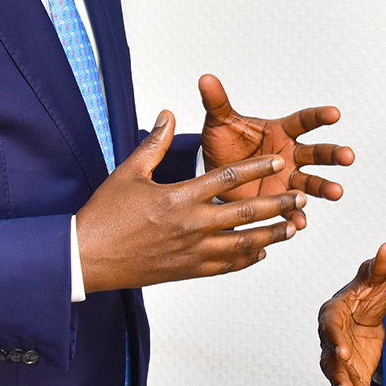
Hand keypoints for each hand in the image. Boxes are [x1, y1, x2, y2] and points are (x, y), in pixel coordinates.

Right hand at [74, 111, 308, 293]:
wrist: (86, 258)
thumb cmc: (104, 215)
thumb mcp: (128, 172)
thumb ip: (154, 143)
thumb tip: (168, 114)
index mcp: (178, 196)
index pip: (227, 177)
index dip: (256, 167)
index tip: (279, 159)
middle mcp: (191, 225)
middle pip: (245, 212)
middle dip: (277, 203)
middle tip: (300, 196)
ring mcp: (192, 252)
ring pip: (243, 243)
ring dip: (272, 235)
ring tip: (294, 226)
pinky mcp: (188, 271)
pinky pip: (226, 265)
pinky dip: (247, 259)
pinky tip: (261, 252)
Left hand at [198, 74, 352, 216]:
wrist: (214, 175)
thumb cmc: (224, 144)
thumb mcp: (219, 122)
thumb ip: (216, 102)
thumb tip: (205, 79)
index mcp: (280, 131)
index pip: (304, 121)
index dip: (319, 117)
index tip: (334, 114)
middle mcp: (290, 155)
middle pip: (317, 153)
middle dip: (333, 154)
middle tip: (347, 156)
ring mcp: (287, 179)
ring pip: (311, 182)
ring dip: (325, 187)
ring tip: (336, 192)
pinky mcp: (279, 200)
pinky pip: (291, 208)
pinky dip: (296, 215)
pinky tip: (300, 221)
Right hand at [318, 242, 385, 385]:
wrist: (375, 311)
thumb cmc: (368, 292)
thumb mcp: (376, 278)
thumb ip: (381, 266)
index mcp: (332, 314)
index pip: (329, 327)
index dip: (334, 340)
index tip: (343, 351)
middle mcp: (332, 340)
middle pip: (330, 361)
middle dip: (339, 377)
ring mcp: (342, 360)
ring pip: (343, 380)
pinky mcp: (356, 373)